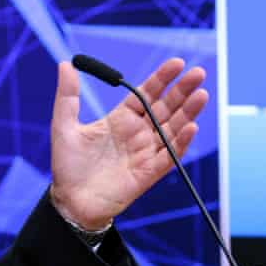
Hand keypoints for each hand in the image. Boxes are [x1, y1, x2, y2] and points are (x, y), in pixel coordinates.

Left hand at [49, 58, 207, 228]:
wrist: (70, 202)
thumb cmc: (67, 166)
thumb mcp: (64, 126)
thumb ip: (68, 96)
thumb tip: (65, 64)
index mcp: (121, 119)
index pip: (147, 94)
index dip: (162, 78)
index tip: (177, 63)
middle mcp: (137, 133)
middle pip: (166, 107)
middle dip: (183, 90)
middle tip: (198, 73)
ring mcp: (145, 153)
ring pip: (173, 128)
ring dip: (188, 112)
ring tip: (201, 94)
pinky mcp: (149, 173)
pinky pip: (169, 156)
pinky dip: (180, 142)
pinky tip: (190, 127)